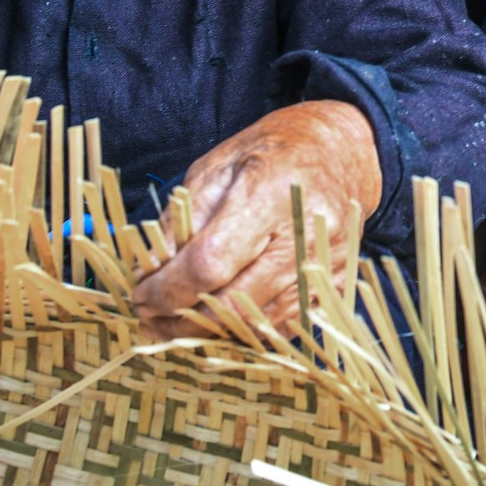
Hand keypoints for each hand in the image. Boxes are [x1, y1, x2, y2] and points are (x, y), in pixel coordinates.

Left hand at [129, 100, 379, 338]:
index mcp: (270, 193)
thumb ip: (184, 217)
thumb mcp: (219, 165)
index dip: (168, 288)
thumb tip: (150, 270)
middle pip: (234, 303)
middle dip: (181, 320)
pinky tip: (219, 322)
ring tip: (176, 325)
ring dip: (210, 333)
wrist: (345, 152)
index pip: (209, 262)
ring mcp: (326, 266)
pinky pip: (283, 328)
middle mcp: (305, 234)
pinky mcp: (337, 287)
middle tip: (149, 319)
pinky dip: (246, 332)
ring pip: (258, 325)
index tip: (140, 295)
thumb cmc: (274, 152)